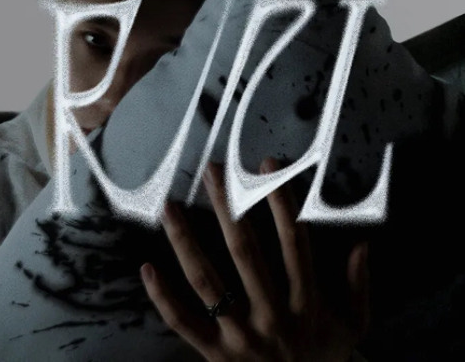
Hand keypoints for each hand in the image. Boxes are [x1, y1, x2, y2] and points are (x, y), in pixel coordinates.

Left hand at [141, 159, 369, 361]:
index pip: (293, 241)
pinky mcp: (215, 355)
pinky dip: (164, 298)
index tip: (268, 167)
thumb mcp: (355, 325)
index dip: (281, 201)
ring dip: (186, 242)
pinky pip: (184, 324)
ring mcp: (240, 337)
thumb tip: (363, 246)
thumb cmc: (327, 356)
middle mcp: (271, 316)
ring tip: (169, 208)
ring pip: (207, 282)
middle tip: (212, 171)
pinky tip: (147, 268)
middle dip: (228, 207)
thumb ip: (359, 286)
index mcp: (307, 303)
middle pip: (245, 252)